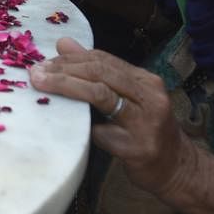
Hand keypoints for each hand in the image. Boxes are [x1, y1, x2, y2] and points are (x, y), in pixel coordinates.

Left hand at [30, 38, 193, 196]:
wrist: (177, 169)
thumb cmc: (145, 130)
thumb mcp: (126, 97)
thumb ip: (97, 71)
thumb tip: (64, 43)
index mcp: (145, 80)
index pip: (102, 59)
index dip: (70, 59)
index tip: (43, 62)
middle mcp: (150, 97)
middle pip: (100, 72)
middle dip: (63, 70)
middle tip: (36, 73)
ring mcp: (147, 123)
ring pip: (100, 95)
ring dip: (66, 87)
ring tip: (41, 85)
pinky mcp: (139, 149)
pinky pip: (102, 133)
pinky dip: (83, 128)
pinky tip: (67, 128)